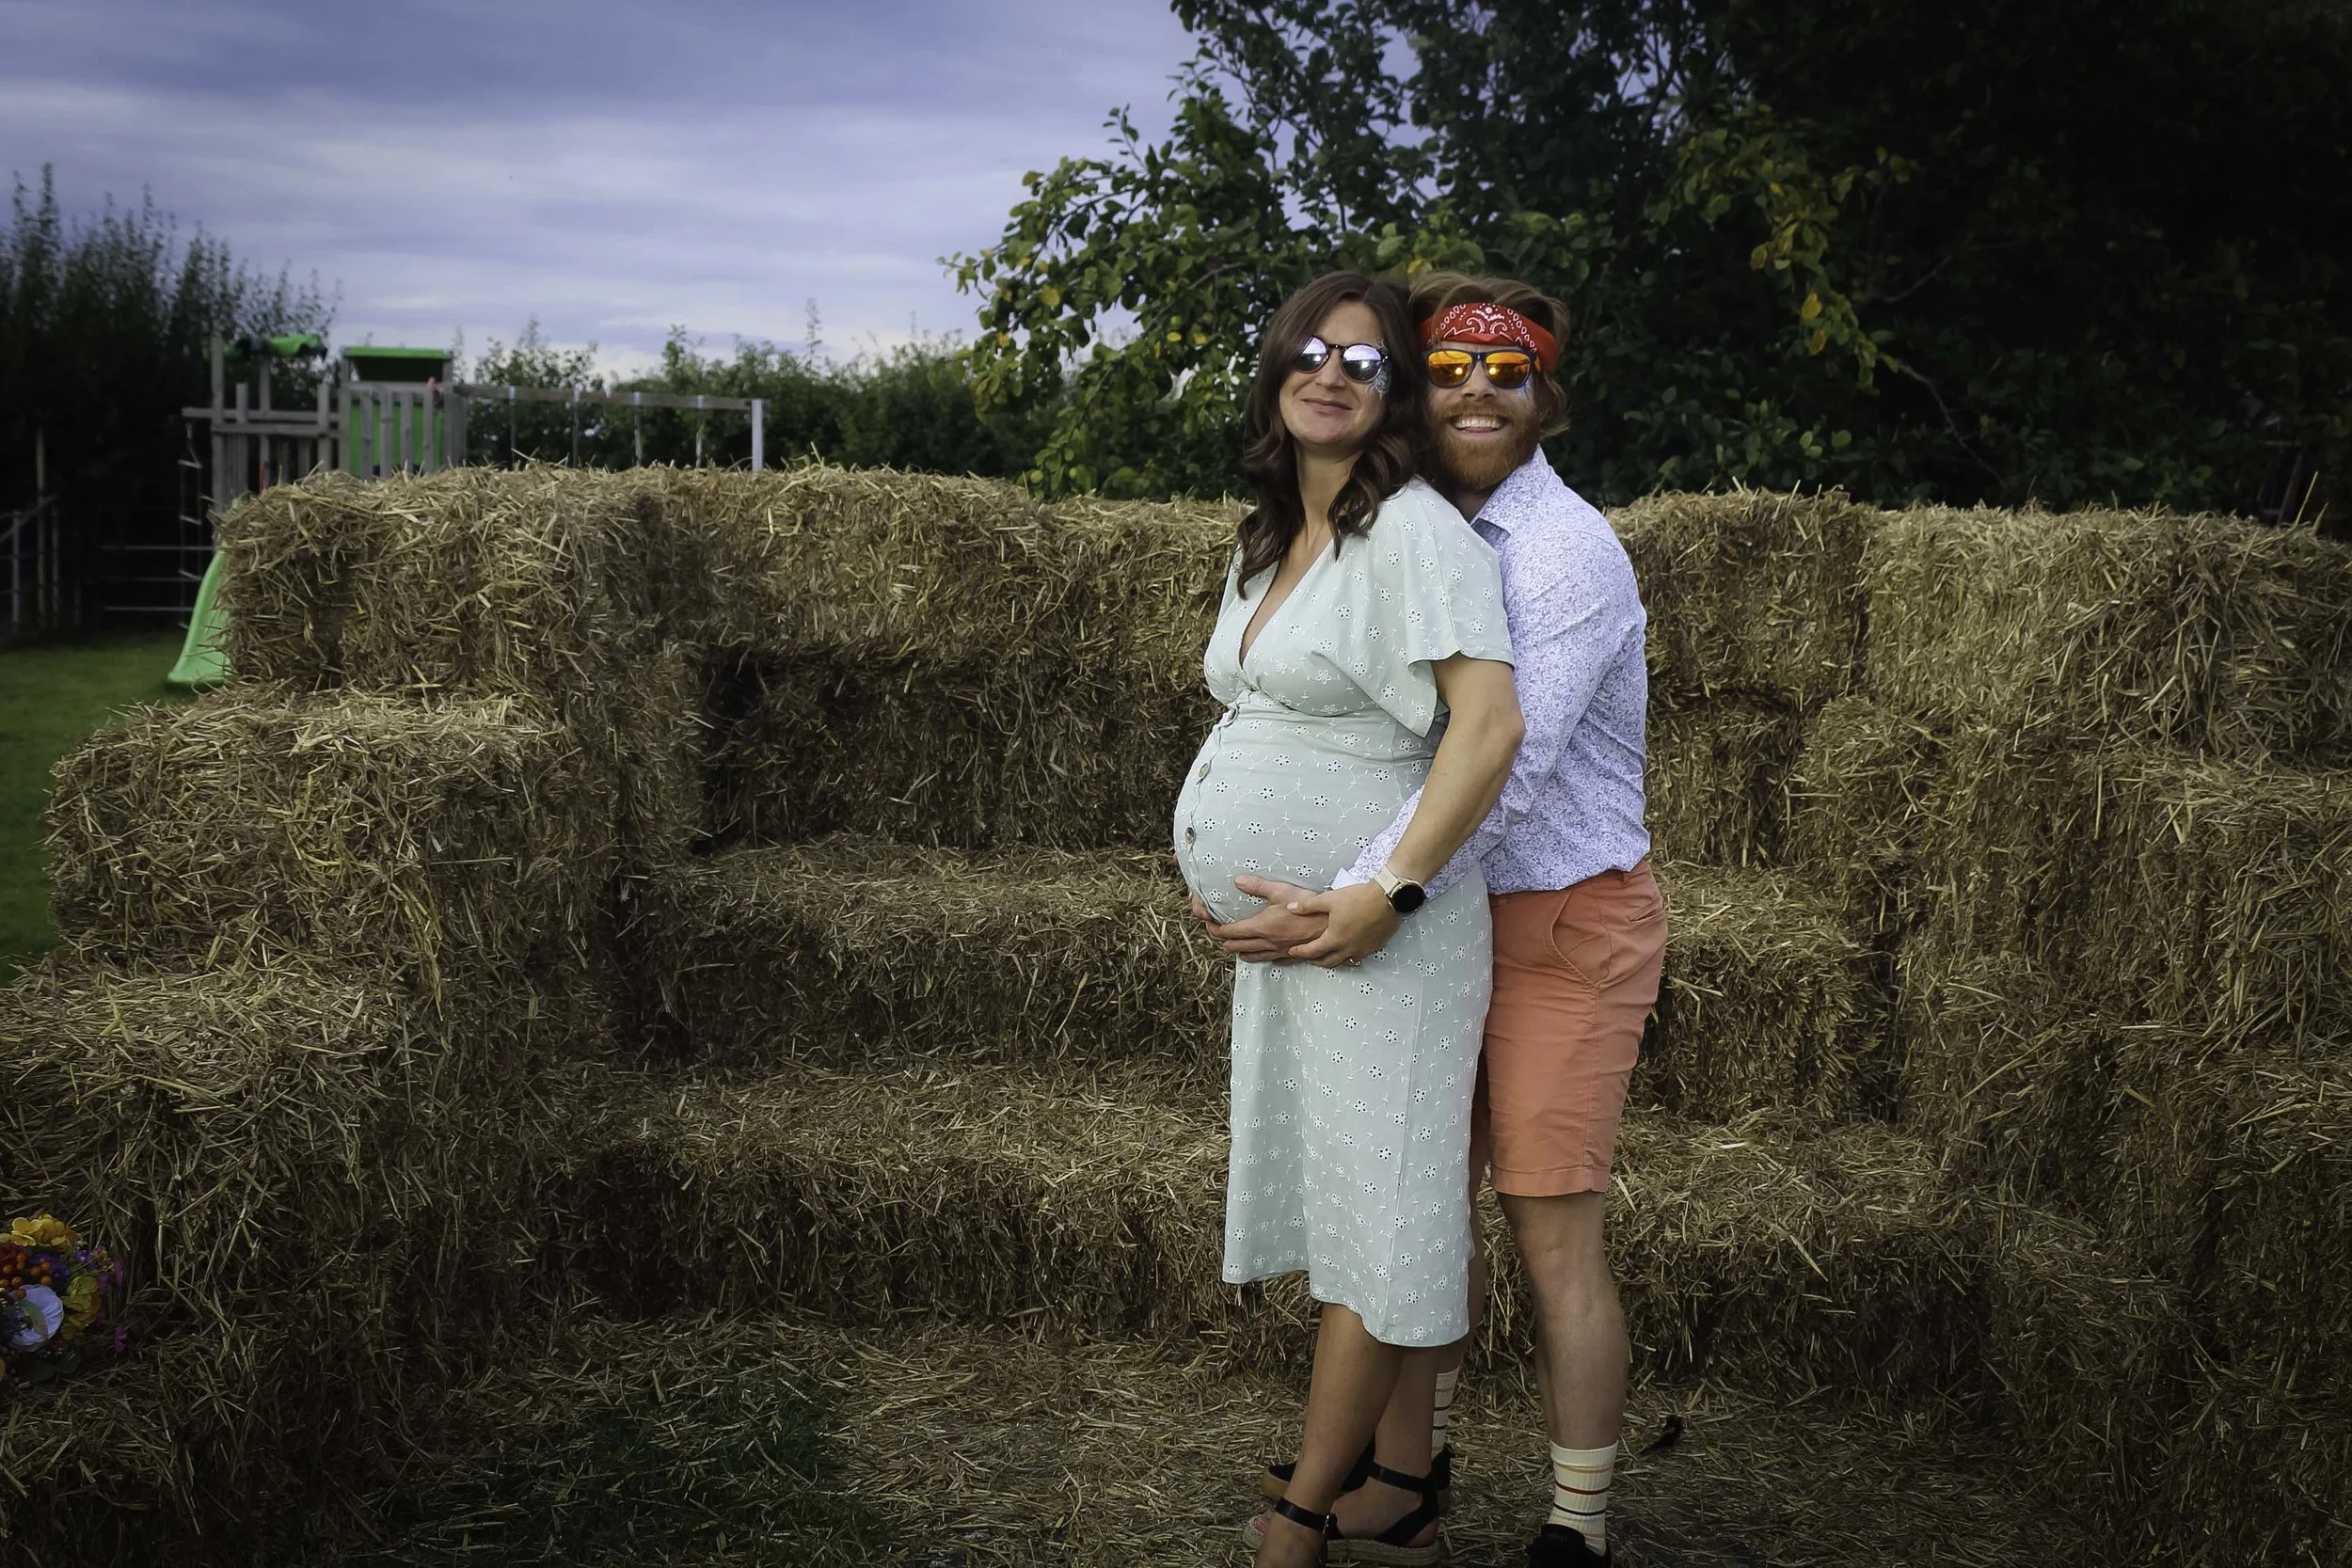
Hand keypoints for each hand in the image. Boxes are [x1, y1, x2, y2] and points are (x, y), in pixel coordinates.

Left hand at [1203, 878, 1325, 961]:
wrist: (1331, 926)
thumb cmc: (1307, 907)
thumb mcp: (1281, 890)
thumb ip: (1258, 886)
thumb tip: (1237, 881)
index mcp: (1260, 927)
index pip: (1229, 932)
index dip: (1214, 928)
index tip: (1208, 922)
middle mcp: (1265, 943)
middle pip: (1236, 946)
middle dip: (1222, 940)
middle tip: (1217, 932)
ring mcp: (1277, 951)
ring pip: (1251, 956)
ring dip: (1238, 951)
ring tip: (1233, 945)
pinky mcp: (1290, 955)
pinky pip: (1269, 960)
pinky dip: (1259, 957)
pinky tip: (1261, 953)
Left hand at [1285, 882, 1402, 967]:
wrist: (1388, 898)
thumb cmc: (1357, 898)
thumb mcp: (1328, 899)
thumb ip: (1308, 906)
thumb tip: (1291, 908)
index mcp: (1334, 939)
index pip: (1312, 951)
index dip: (1299, 952)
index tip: (1292, 951)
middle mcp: (1348, 949)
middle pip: (1328, 961)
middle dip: (1315, 960)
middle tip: (1309, 958)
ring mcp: (1363, 949)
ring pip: (1345, 961)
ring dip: (1334, 960)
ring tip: (1329, 956)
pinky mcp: (1376, 946)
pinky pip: (1360, 955)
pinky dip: (1352, 955)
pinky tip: (1352, 949)